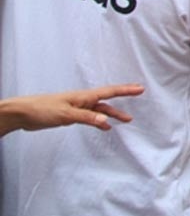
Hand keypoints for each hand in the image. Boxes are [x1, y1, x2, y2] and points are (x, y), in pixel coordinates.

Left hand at [3, 83, 143, 133]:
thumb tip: (105, 120)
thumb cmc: (43, 109)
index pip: (109, 92)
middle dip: (123, 97)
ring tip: (126, 119)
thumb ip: (86, 117)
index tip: (140, 88)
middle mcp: (83, 100)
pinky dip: (99, 121)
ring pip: (100, 109)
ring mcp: (77, 107)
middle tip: (138, 93)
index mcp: (84, 96)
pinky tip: (104, 127)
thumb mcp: (66, 114)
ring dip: (113, 113)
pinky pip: (91, 116)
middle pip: (108, 99)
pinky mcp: (70, 115)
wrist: (23, 113)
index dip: (125, 90)